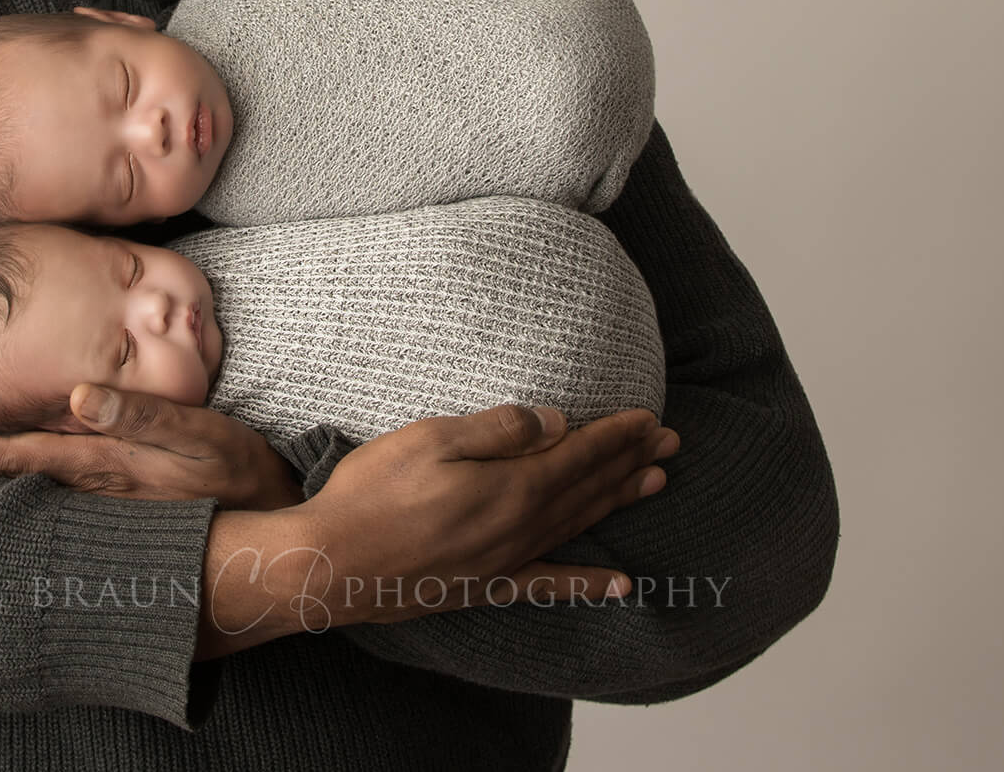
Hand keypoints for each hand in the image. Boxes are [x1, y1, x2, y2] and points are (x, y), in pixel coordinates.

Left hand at [0, 383, 304, 509]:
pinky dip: (3, 467)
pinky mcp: (109, 496)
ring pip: (13, 480)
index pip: (6, 457)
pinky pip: (40, 484)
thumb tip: (76, 396)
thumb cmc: (232, 470)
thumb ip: (137, 414)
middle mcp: (83, 487)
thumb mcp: (194, 433)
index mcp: (93, 467)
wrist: (270, 522)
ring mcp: (94, 496)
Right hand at [293, 404, 678, 621]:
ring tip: (656, 483)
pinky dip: (587, 583)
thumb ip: (498, 430)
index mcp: (509, 487)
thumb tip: (555, 421)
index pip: (577, 454)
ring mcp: (506, 560)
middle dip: (630, 461)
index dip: (616, 435)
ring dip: (618, 502)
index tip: (649, 418)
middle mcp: (519, 527)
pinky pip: (549, 583)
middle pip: (587, 488)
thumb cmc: (373, 494)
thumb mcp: (430, 438)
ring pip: (577, 525)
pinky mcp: (486, 585)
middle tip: (670, 443)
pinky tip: (619, 585)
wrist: (333, 563)